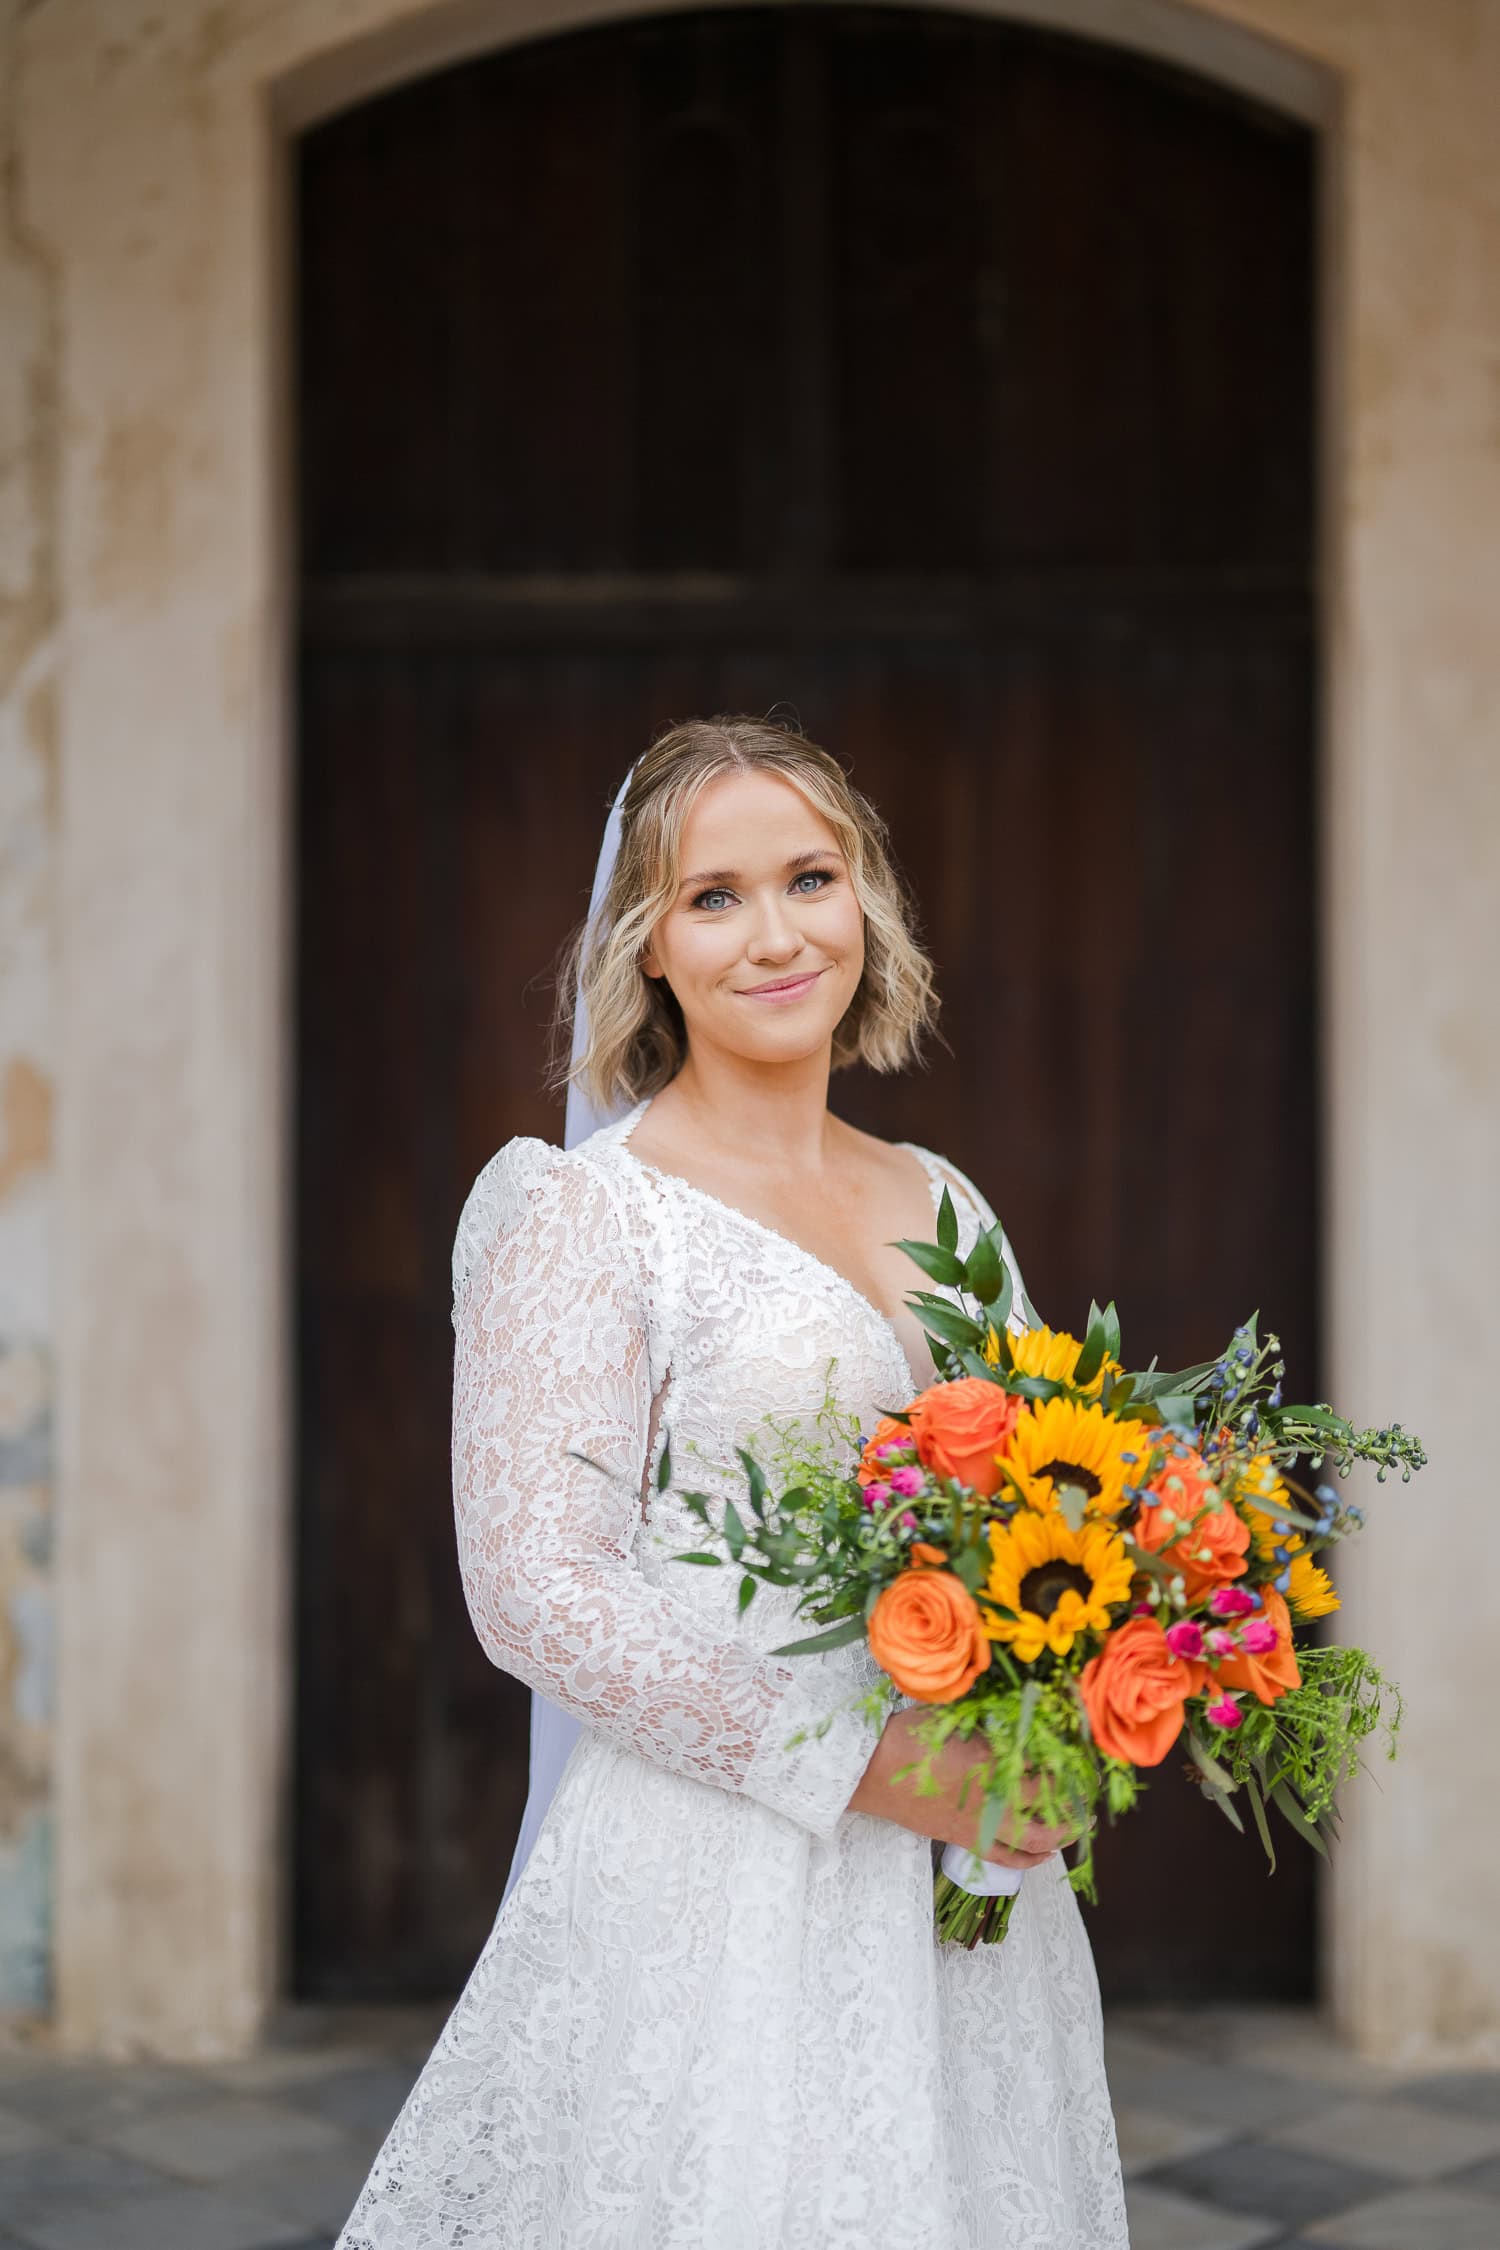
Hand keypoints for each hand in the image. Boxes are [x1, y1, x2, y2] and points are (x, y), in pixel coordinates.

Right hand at [846, 1710, 1080, 1864]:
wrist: (867, 1771)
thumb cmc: (908, 1736)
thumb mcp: (953, 1717)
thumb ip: (989, 1723)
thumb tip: (1020, 1718)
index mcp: (992, 1772)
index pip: (1048, 1781)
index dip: (1071, 1775)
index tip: (1084, 1762)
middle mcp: (991, 1807)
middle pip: (1049, 1823)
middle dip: (1075, 1814)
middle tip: (1089, 1800)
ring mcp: (977, 1828)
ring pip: (1030, 1847)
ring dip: (1057, 1839)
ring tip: (1074, 1828)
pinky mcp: (960, 1840)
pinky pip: (1003, 1858)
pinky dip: (1026, 1859)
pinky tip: (1038, 1854)